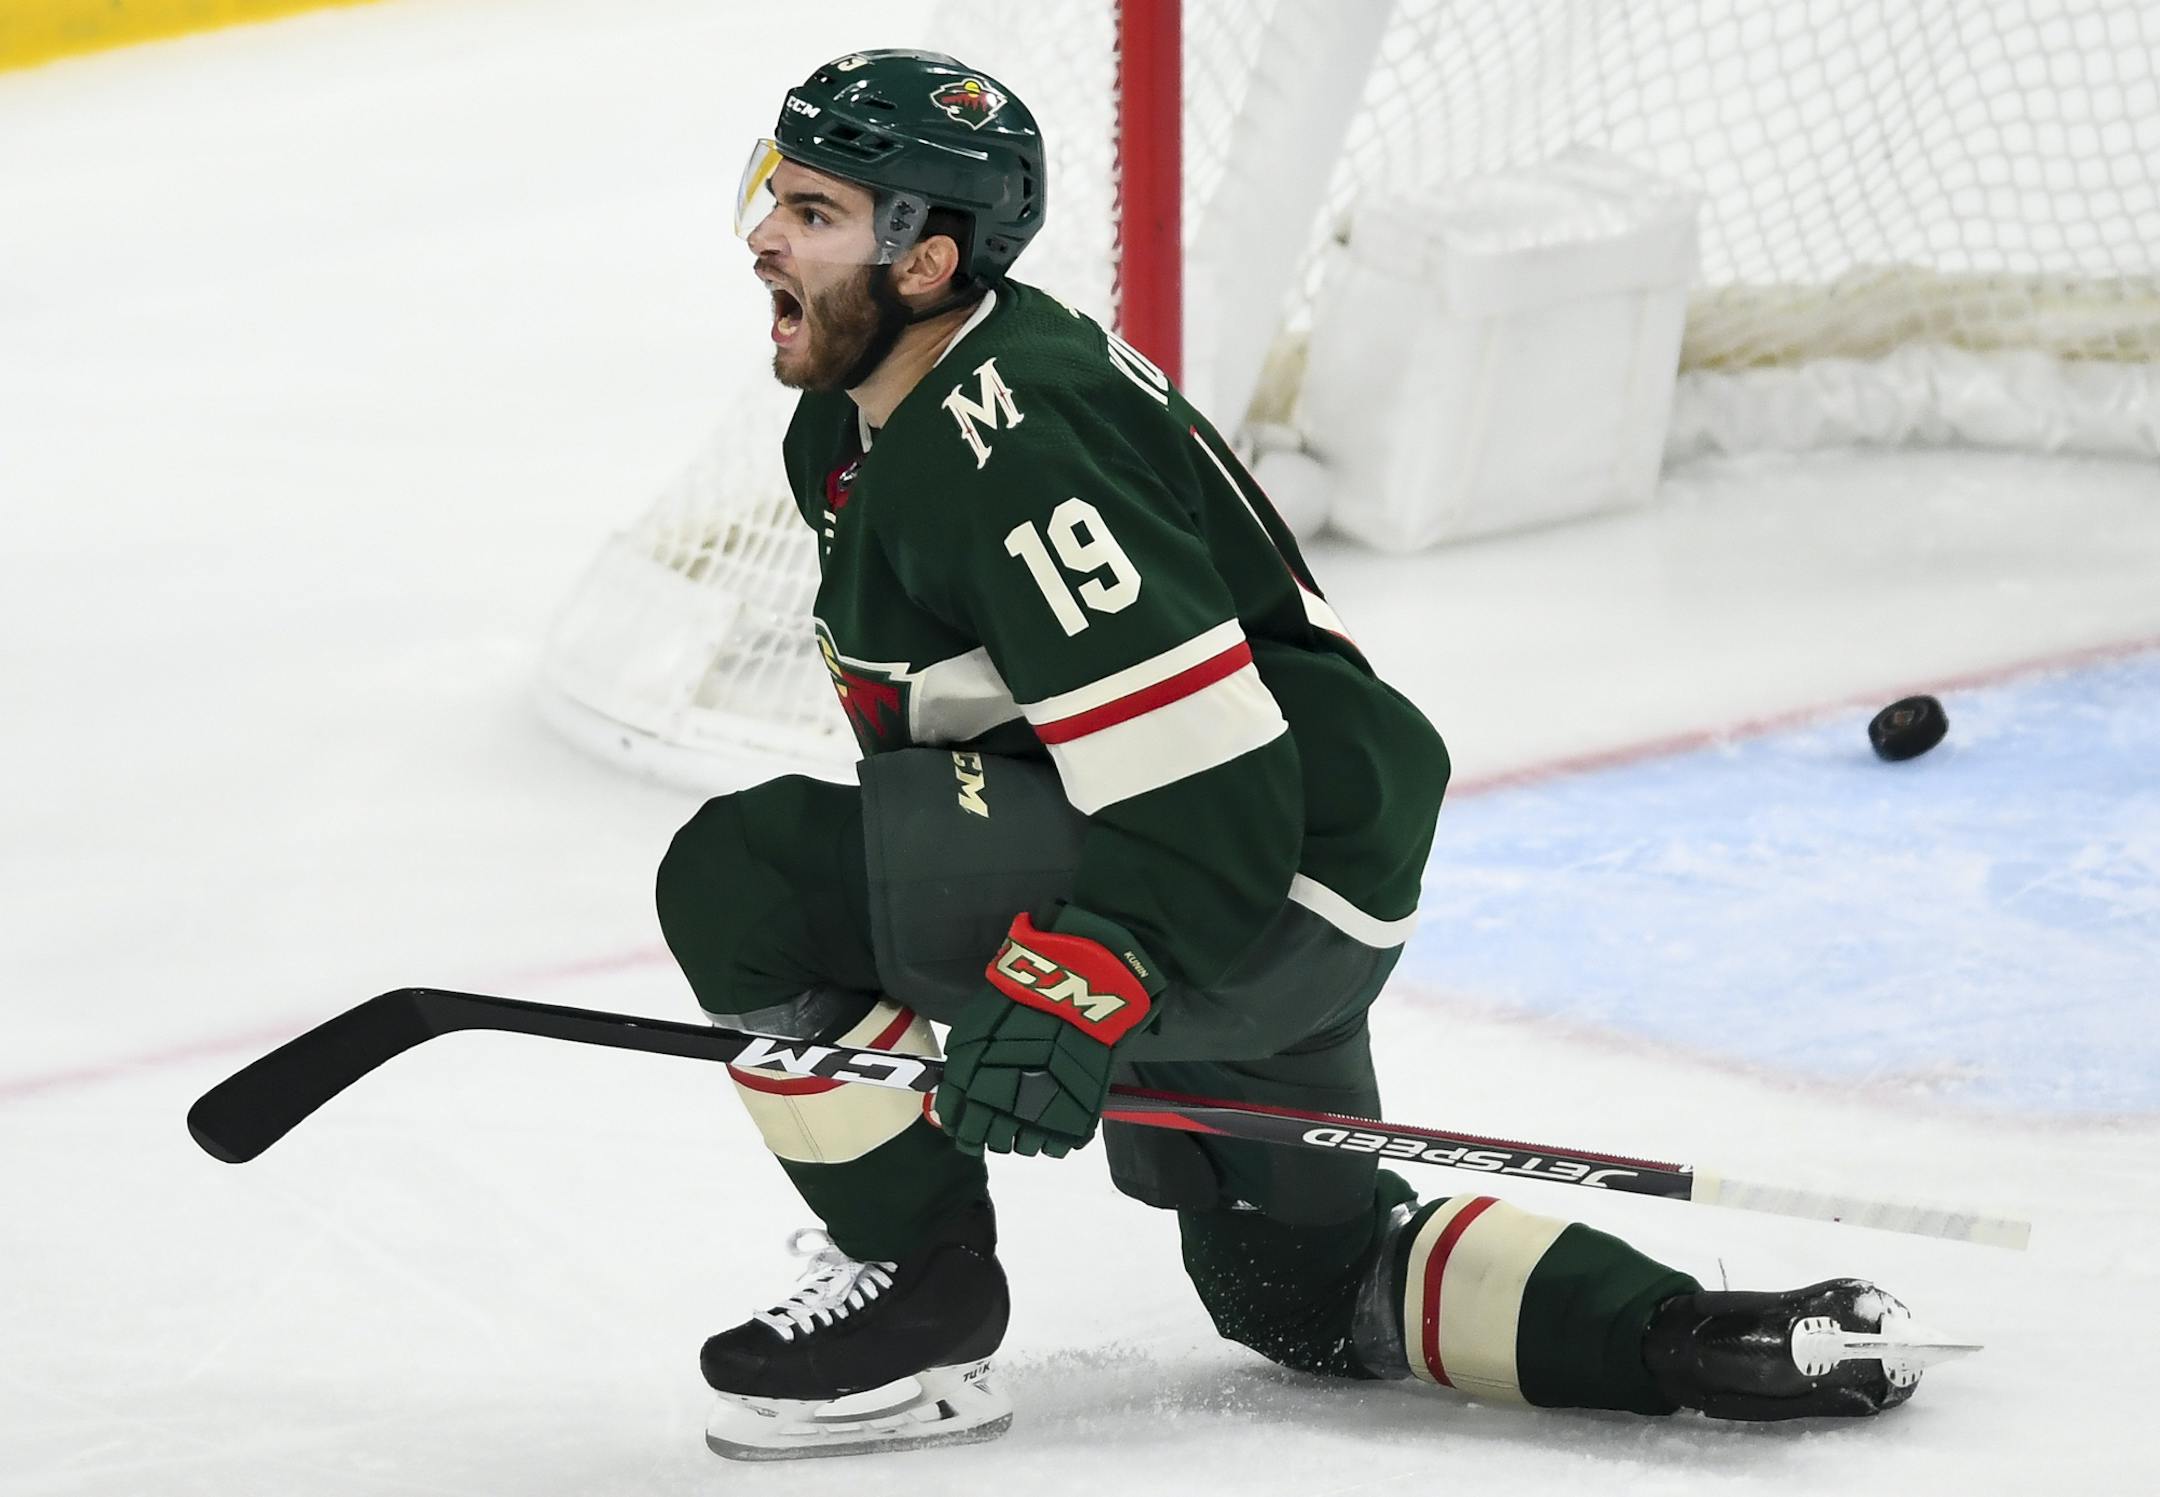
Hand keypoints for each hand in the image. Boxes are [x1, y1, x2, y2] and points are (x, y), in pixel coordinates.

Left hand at [934, 907, 1162, 1157]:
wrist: (1072, 992)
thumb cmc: (1019, 1001)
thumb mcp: (974, 1030)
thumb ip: (962, 1068)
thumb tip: (954, 1093)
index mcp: (969, 1089)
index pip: (957, 1127)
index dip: (961, 1126)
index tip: (969, 1120)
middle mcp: (997, 1111)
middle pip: (988, 1142)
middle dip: (991, 1131)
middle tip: (1001, 1115)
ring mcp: (1036, 1120)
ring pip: (1021, 1148)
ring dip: (1022, 1135)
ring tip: (1031, 1113)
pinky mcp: (1071, 1122)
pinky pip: (1055, 1146)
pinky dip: (1053, 1137)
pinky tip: (1054, 1117)